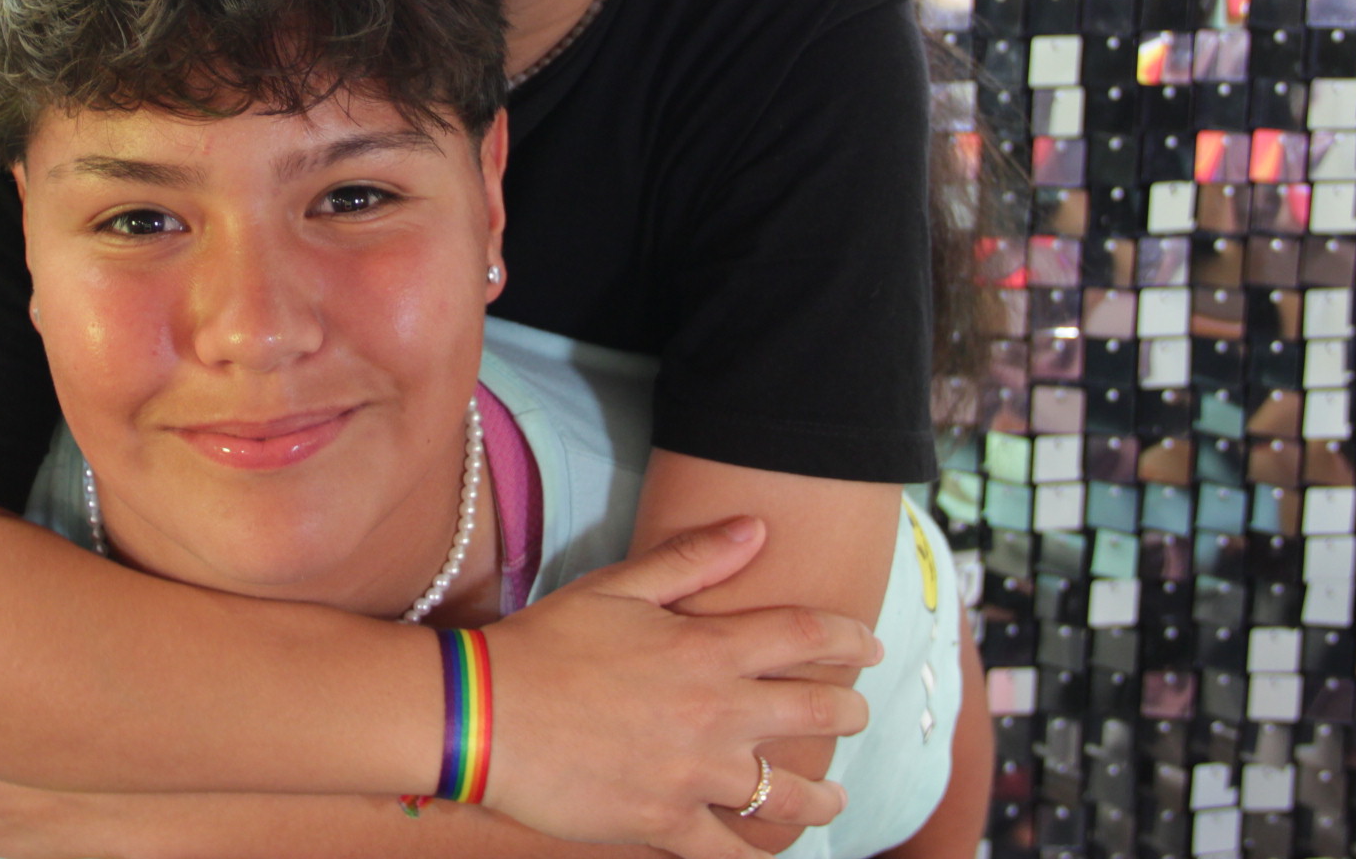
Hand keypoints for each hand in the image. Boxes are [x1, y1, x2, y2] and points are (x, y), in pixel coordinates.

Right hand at [475, 519, 877, 858]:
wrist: (487, 712)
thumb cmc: (548, 642)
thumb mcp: (617, 587)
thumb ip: (692, 559)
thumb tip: (757, 528)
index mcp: (707, 649)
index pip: (805, 637)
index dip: (848, 639)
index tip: (869, 647)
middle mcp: (716, 714)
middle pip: (814, 713)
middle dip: (847, 711)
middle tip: (855, 712)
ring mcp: (695, 775)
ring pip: (787, 797)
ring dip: (821, 798)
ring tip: (829, 799)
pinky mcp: (664, 824)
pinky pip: (729, 853)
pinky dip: (754, 857)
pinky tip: (765, 855)